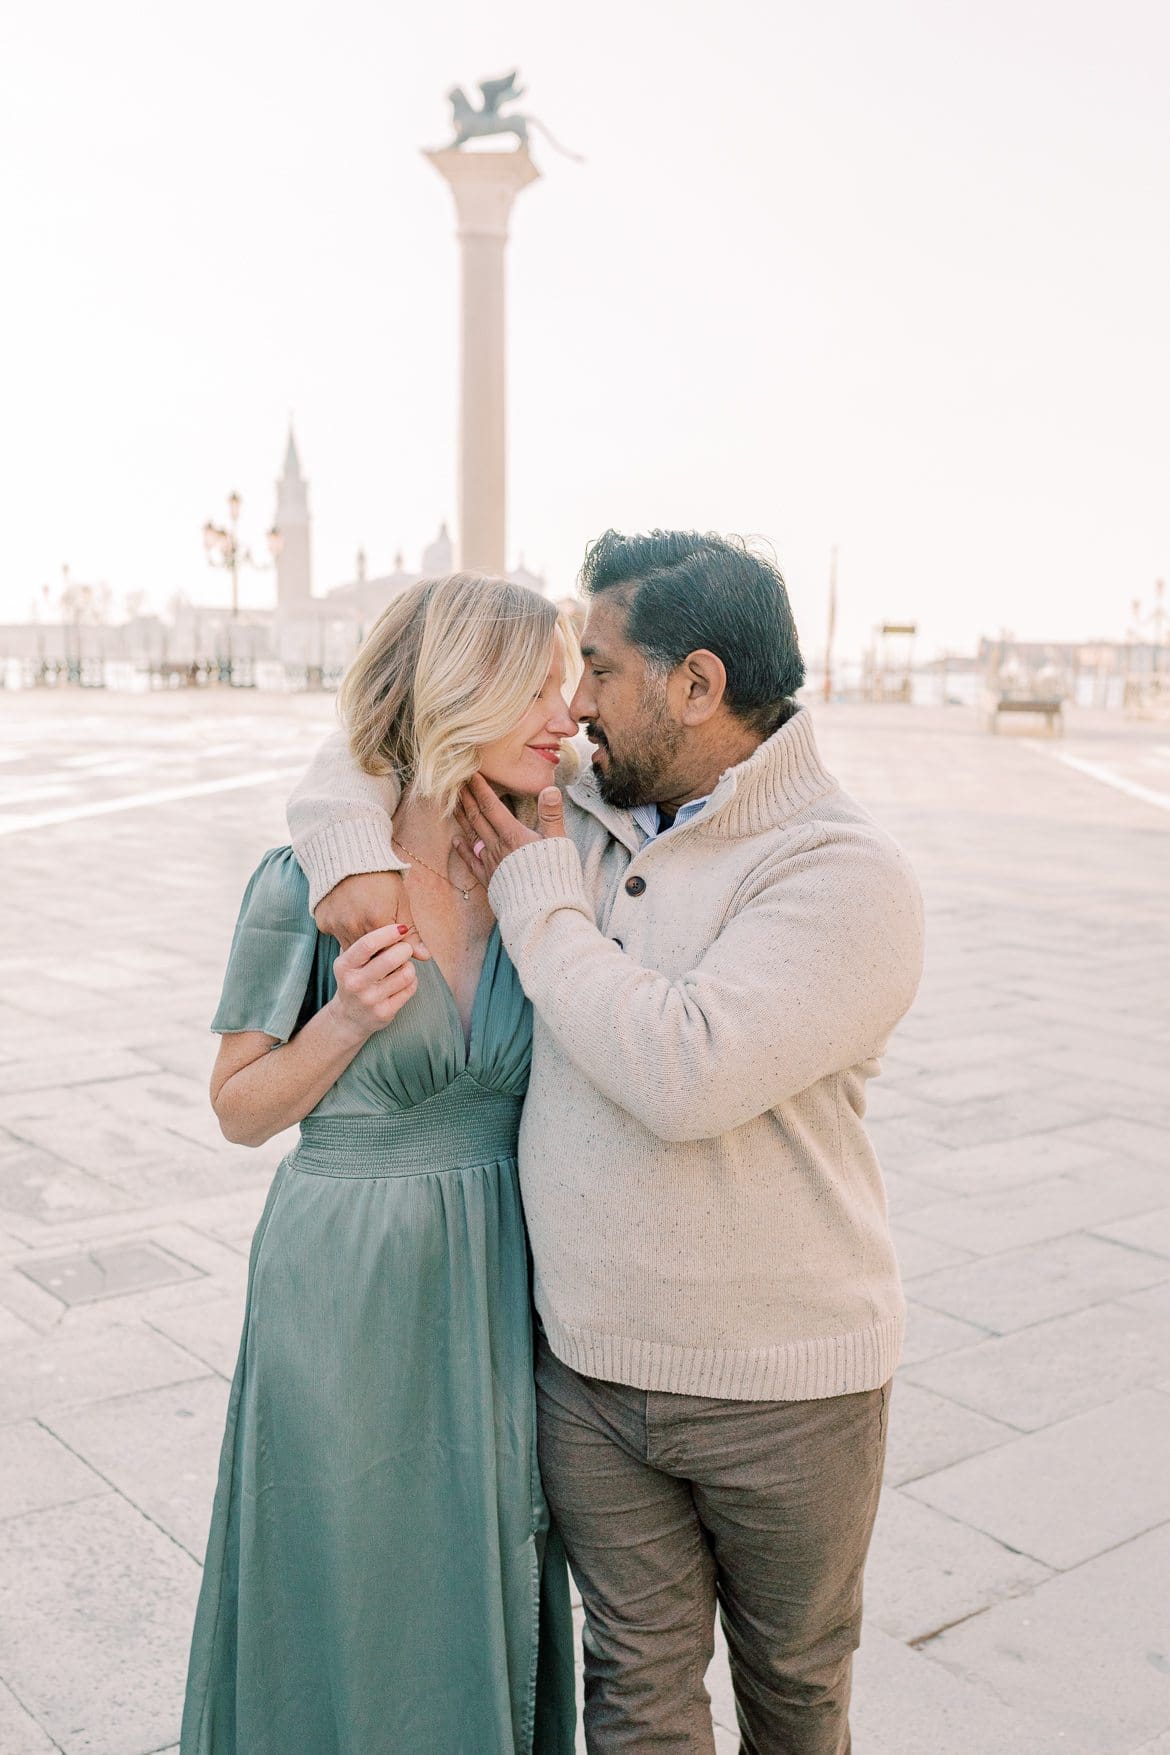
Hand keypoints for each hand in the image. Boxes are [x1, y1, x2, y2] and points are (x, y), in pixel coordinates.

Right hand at [314, 871, 428, 959]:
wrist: (349, 855)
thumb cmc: (381, 877)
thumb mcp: (401, 901)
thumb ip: (411, 933)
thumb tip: (425, 957)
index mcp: (376, 922)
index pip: (389, 955)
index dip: (395, 954)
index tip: (399, 947)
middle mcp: (354, 927)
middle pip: (369, 955)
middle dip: (379, 952)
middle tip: (384, 936)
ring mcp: (336, 925)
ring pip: (352, 949)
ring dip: (362, 947)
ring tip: (368, 924)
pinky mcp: (323, 922)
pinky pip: (337, 936)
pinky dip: (346, 933)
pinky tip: (352, 917)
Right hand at [327, 924, 423, 1042]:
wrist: (348, 1018)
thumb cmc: (355, 978)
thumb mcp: (352, 961)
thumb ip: (369, 944)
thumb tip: (400, 925)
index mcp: (344, 965)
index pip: (368, 944)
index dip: (389, 933)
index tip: (401, 928)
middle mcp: (354, 983)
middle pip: (390, 959)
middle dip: (404, 949)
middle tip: (405, 948)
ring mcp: (369, 1000)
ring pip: (406, 974)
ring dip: (410, 966)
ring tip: (403, 967)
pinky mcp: (384, 1013)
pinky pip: (410, 988)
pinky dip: (412, 981)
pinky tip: (403, 981)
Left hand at [453, 775, 565, 884]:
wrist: (543, 911)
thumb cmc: (555, 876)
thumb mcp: (559, 842)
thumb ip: (551, 815)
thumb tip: (550, 789)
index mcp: (513, 835)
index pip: (491, 806)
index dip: (480, 789)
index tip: (470, 774)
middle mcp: (497, 847)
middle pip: (478, 818)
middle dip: (467, 798)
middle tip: (455, 782)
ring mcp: (491, 864)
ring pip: (472, 836)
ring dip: (462, 818)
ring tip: (453, 803)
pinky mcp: (489, 881)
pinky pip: (471, 862)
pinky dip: (463, 849)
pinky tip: (457, 840)